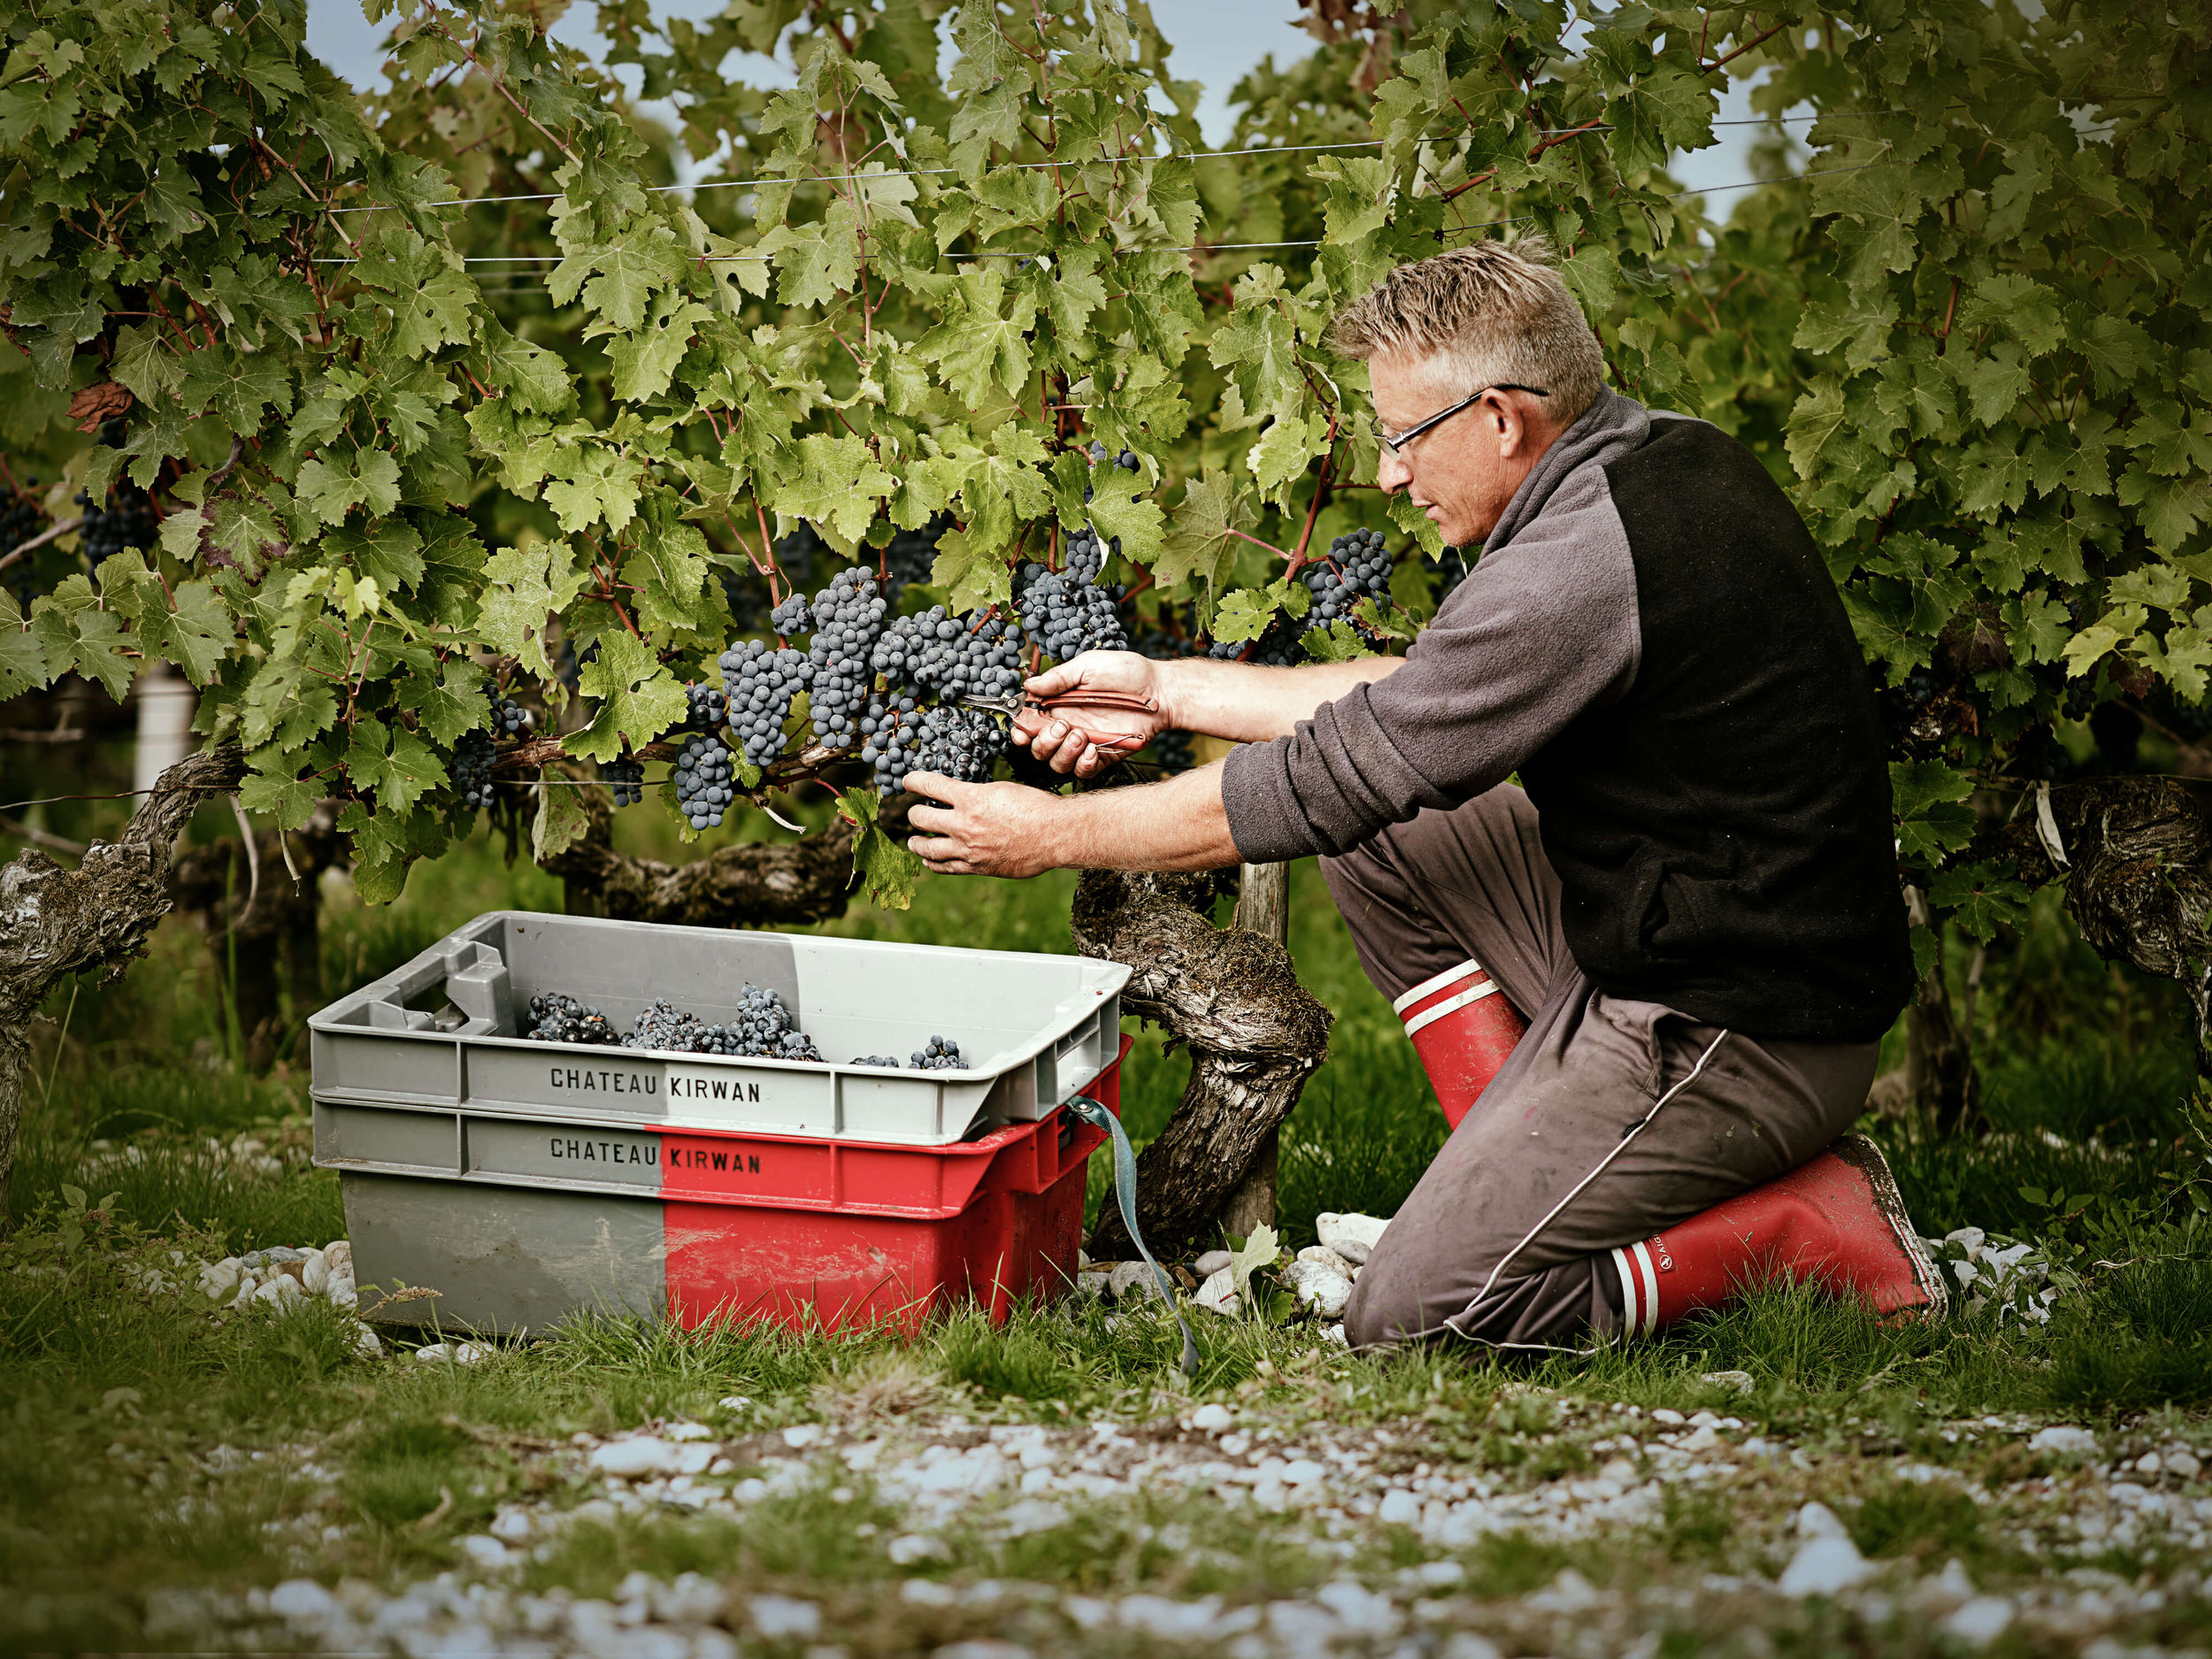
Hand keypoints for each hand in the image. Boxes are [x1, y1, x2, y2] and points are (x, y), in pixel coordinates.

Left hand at [904, 773, 1064, 876]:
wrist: (1054, 835)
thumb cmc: (1035, 807)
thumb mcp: (1002, 789)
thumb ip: (977, 795)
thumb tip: (963, 798)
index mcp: (971, 798)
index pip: (929, 785)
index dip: (913, 781)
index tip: (907, 781)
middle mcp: (964, 824)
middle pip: (920, 817)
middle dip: (914, 813)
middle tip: (915, 812)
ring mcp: (968, 848)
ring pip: (926, 846)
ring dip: (916, 841)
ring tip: (913, 840)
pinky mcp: (976, 867)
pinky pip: (944, 867)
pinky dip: (933, 862)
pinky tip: (929, 859)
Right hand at [1013, 649, 1167, 776]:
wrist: (1160, 691)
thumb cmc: (1127, 672)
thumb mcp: (1089, 666)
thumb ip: (1058, 678)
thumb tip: (1029, 686)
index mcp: (1059, 704)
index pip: (1030, 723)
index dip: (1021, 730)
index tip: (1022, 730)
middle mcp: (1068, 725)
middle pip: (1038, 747)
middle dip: (1042, 741)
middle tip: (1062, 726)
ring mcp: (1085, 743)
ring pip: (1057, 763)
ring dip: (1062, 752)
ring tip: (1080, 735)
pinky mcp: (1103, 756)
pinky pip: (1082, 771)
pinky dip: (1082, 764)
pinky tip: (1091, 749)